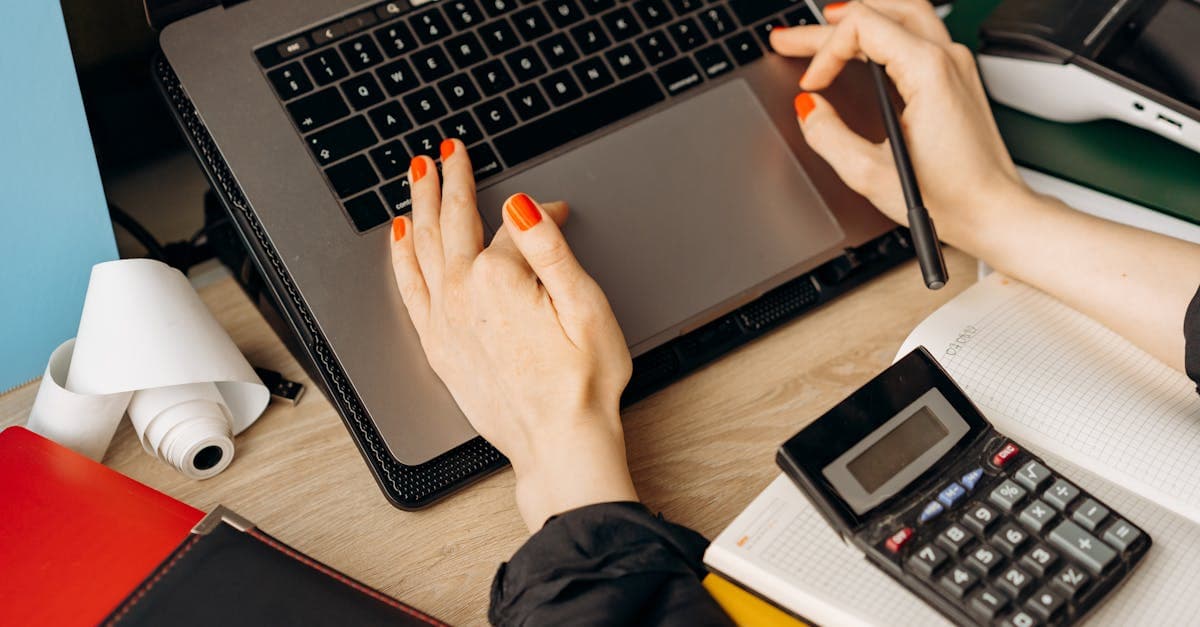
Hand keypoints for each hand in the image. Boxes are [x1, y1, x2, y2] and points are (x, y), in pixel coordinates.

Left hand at [389, 140, 636, 530]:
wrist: (559, 443)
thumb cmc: (582, 384)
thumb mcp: (585, 306)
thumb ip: (550, 248)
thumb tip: (524, 205)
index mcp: (500, 279)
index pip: (515, 228)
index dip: (542, 214)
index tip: (560, 211)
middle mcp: (462, 295)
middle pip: (453, 223)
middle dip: (450, 180)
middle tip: (449, 151)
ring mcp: (444, 322)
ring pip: (423, 246)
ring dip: (420, 204)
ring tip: (418, 174)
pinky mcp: (437, 347)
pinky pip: (409, 288)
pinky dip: (401, 256)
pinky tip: (400, 236)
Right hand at [770, 0, 1031, 254]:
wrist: (994, 211)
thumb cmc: (951, 198)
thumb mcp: (871, 174)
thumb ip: (828, 136)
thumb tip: (808, 110)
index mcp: (928, 71)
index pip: (861, 26)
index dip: (824, 51)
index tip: (811, 86)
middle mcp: (947, 58)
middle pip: (879, 12)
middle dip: (827, 25)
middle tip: (789, 39)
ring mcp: (956, 64)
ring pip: (903, 12)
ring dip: (860, 16)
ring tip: (823, 24)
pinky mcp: (958, 77)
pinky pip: (918, 31)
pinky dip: (883, 28)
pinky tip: (864, 43)